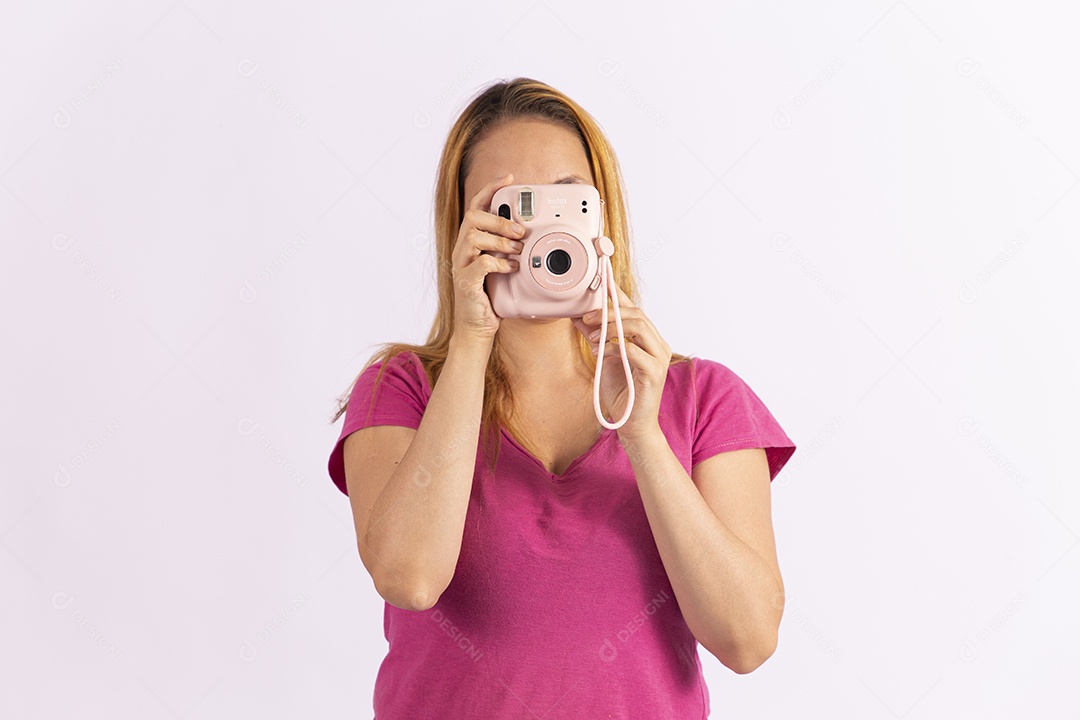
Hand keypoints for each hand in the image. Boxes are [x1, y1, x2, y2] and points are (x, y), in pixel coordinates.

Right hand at [451, 173, 525, 340]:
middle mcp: (462, 250)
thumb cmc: (491, 296)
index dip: (491, 189)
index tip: (508, 178)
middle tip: (521, 231)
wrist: (477, 327)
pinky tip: (511, 268)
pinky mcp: (465, 283)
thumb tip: (532, 232)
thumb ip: (510, 248)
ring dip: (500, 240)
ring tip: (518, 250)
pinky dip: (499, 263)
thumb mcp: (503, 266)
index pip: (477, 206)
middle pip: (473, 218)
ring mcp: (461, 266)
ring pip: (473, 237)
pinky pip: (480, 264)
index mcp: (471, 242)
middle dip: (500, 220)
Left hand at [572, 284, 671, 440]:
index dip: (617, 294)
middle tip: (585, 317)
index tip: (600, 282)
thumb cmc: (620, 393)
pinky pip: (633, 351)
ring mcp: (659, 358)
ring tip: (591, 336)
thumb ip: (595, 336)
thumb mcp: (603, 358)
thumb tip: (577, 316)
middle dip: (608, 312)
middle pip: (636, 314)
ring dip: (610, 326)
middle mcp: (658, 345)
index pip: (633, 309)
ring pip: (639, 327)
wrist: (631, 425)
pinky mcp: (654, 373)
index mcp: (648, 339)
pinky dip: (613, 348)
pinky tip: (599, 353)